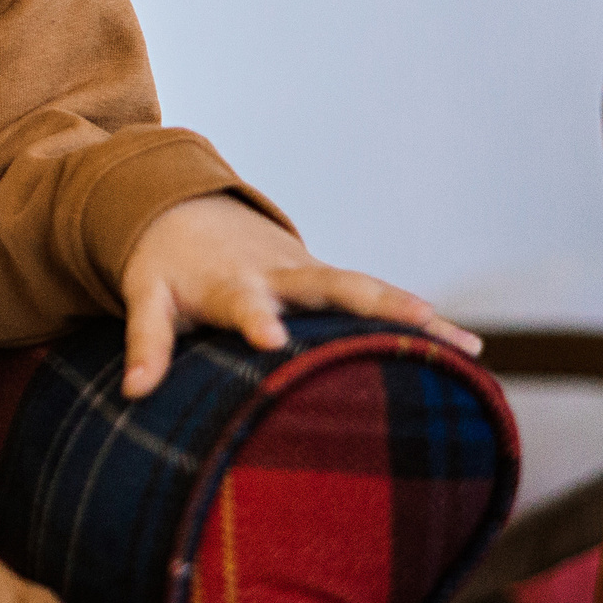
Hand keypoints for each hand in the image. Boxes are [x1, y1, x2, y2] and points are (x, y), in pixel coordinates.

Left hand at [117, 195, 481, 399]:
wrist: (185, 210)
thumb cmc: (164, 266)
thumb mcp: (144, 295)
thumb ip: (145, 342)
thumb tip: (134, 392)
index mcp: (229, 283)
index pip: (244, 302)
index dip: (257, 319)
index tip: (271, 339)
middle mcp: (279, 274)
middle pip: (331, 287)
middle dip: (373, 304)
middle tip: (421, 320)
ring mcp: (310, 275)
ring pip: (368, 292)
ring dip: (415, 315)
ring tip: (468, 346)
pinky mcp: (328, 281)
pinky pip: (376, 300)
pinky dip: (416, 321)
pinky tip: (465, 351)